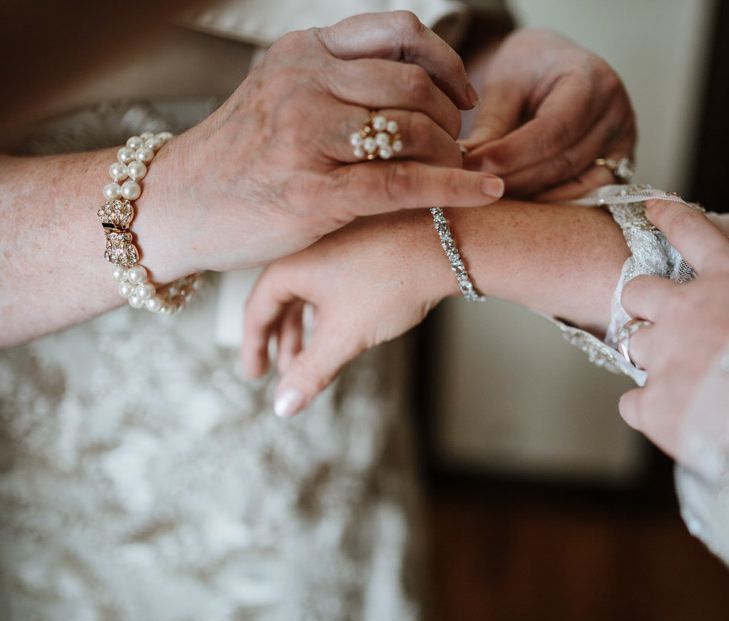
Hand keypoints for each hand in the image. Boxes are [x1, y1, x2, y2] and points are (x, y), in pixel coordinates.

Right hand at [157, 11, 503, 274]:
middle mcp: (305, 83)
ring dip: (453, 153)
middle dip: (452, 116)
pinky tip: (484, 194)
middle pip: (413, 81)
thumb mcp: (277, 99)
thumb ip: (333, 86)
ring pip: (413, 129)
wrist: (176, 206)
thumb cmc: (234, 160)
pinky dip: (453, 188)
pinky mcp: (313, 192)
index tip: (463, 93)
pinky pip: (402, 182)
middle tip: (460, 143)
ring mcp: (307, 136)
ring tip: (460, 171)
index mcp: (302, 54)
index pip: (397, 32)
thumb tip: (404, 91)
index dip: (446, 60)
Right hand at [242, 210, 452, 416]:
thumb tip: (282, 408)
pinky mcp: (357, 240)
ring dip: (307, 328)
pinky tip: (342, 329)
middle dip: (282, 341)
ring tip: (313, 358)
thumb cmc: (390, 281)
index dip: (253, 347)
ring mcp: (331, 240)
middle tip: (285, 373)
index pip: (256, 311)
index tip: (255, 374)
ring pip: (308, 292)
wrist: (446, 241)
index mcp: (289, 263)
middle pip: (280, 301)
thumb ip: (309, 373)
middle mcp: (304, 246)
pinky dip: (328, 309)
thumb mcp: (344, 336)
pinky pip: (329, 280)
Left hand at [461, 29, 635, 199]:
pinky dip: (552, 204)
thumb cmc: (528, 68)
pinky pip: (587, 196)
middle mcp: (615, 112)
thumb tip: (467, 167)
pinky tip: (521, 204)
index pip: (552, 131)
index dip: (510, 155)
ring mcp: (622, 142)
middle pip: (563, 163)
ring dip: (530, 198)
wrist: (554, 65)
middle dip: (514, 181)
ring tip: (492, 196)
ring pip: (575, 185)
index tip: (472, 167)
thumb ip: (490, 124)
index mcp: (591, 80)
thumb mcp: (504, 83)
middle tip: (475, 187)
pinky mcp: (618, 165)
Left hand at [619, 201, 728, 480]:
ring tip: (686, 375)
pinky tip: (678, 417)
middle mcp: (687, 311)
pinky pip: (633, 402)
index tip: (653, 207)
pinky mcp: (654, 402)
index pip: (693, 233)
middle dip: (643, 303)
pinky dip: (650, 409)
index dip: (670, 218)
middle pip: (637, 291)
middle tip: (662, 320)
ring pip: (632, 344)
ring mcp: (664, 355)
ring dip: (652, 356)